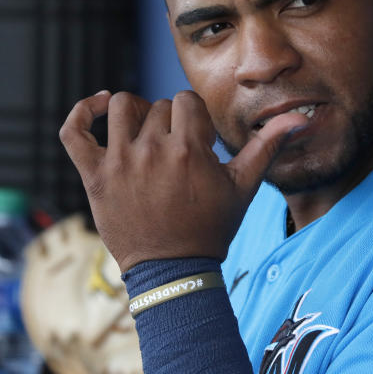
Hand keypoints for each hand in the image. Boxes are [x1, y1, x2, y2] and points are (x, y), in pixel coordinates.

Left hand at [59, 90, 306, 271]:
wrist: (174, 272)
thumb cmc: (211, 228)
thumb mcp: (243, 187)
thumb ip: (266, 147)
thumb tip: (298, 119)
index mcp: (188, 150)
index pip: (187, 101)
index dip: (195, 119)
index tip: (199, 144)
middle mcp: (152, 150)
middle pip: (157, 107)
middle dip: (170, 124)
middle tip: (177, 154)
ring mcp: (119, 162)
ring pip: (120, 107)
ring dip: (134, 113)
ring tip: (145, 133)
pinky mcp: (94, 175)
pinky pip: (74, 131)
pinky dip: (81, 112)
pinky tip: (97, 106)